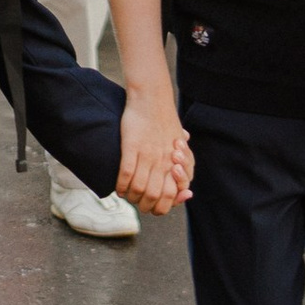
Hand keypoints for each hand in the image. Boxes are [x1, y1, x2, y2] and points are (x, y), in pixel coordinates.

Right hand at [116, 87, 189, 211]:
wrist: (152, 98)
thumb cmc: (165, 121)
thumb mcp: (180, 144)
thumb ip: (182, 165)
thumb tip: (185, 188)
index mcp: (176, 162)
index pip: (173, 195)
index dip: (164, 205)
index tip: (156, 205)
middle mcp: (164, 161)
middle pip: (155, 196)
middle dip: (145, 205)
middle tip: (139, 203)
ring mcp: (148, 154)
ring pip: (139, 188)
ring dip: (131, 197)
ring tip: (127, 196)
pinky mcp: (132, 146)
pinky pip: (126, 173)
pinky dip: (120, 185)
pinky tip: (118, 188)